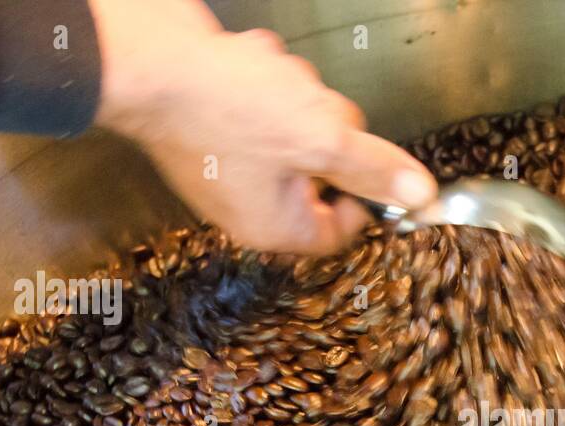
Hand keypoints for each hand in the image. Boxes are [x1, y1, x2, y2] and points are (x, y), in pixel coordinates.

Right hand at [89, 0, 436, 253]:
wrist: (144, 58)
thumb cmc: (227, 107)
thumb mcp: (321, 138)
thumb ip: (373, 169)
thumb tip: (420, 196)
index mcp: (275, 226)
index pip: (341, 228)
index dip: (363, 191)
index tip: (367, 156)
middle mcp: (248, 204)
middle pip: (321, 171)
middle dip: (324, 128)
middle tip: (309, 108)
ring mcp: (226, 161)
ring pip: (294, 128)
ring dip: (294, 94)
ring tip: (269, 81)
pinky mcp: (212, 120)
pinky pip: (259, 102)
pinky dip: (260, 78)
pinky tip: (244, 65)